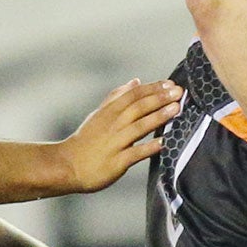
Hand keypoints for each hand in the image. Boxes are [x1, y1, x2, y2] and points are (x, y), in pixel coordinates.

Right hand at [56, 79, 182, 192]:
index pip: (133, 95)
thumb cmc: (86, 141)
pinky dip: (150, 147)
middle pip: (138, 107)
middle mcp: (112, 125)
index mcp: (109, 112)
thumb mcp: (99, 114)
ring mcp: (115, 143)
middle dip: (159, 98)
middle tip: (178, 92)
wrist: (67, 165)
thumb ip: (116, 97)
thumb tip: (135, 81)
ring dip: (158, 117)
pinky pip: (135, 153)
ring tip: (175, 109)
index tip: (170, 84)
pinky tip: (164, 143)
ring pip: (139, 126)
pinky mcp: (116, 161)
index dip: (152, 88)